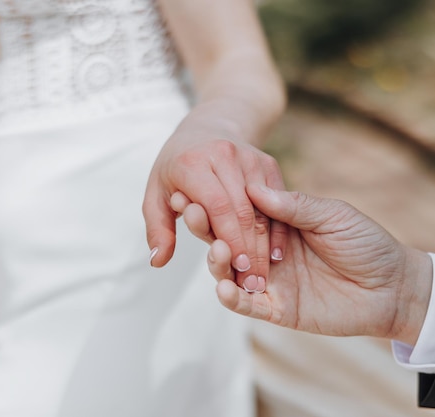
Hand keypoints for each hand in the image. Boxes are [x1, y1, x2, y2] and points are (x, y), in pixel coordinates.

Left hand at [142, 129, 287, 287]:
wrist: (207, 129)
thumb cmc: (176, 168)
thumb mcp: (156, 194)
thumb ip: (158, 228)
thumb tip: (157, 262)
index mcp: (193, 162)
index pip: (217, 206)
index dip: (229, 239)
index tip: (235, 269)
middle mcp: (224, 155)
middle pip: (243, 210)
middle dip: (249, 250)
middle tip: (252, 283)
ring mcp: (250, 157)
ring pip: (263, 208)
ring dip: (265, 245)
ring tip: (263, 275)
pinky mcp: (267, 163)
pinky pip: (278, 201)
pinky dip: (278, 229)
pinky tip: (277, 255)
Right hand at [180, 184, 432, 344]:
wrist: (392, 286)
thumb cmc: (366, 243)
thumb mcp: (332, 216)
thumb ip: (295, 206)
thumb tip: (254, 189)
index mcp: (281, 224)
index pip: (241, 212)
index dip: (220, 203)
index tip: (196, 189)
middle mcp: (269, 250)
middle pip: (228, 239)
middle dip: (208, 228)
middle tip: (193, 213)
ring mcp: (271, 280)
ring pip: (230, 272)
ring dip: (217, 262)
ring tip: (217, 250)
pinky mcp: (278, 308)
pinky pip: (247, 304)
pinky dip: (232, 297)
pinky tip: (223, 288)